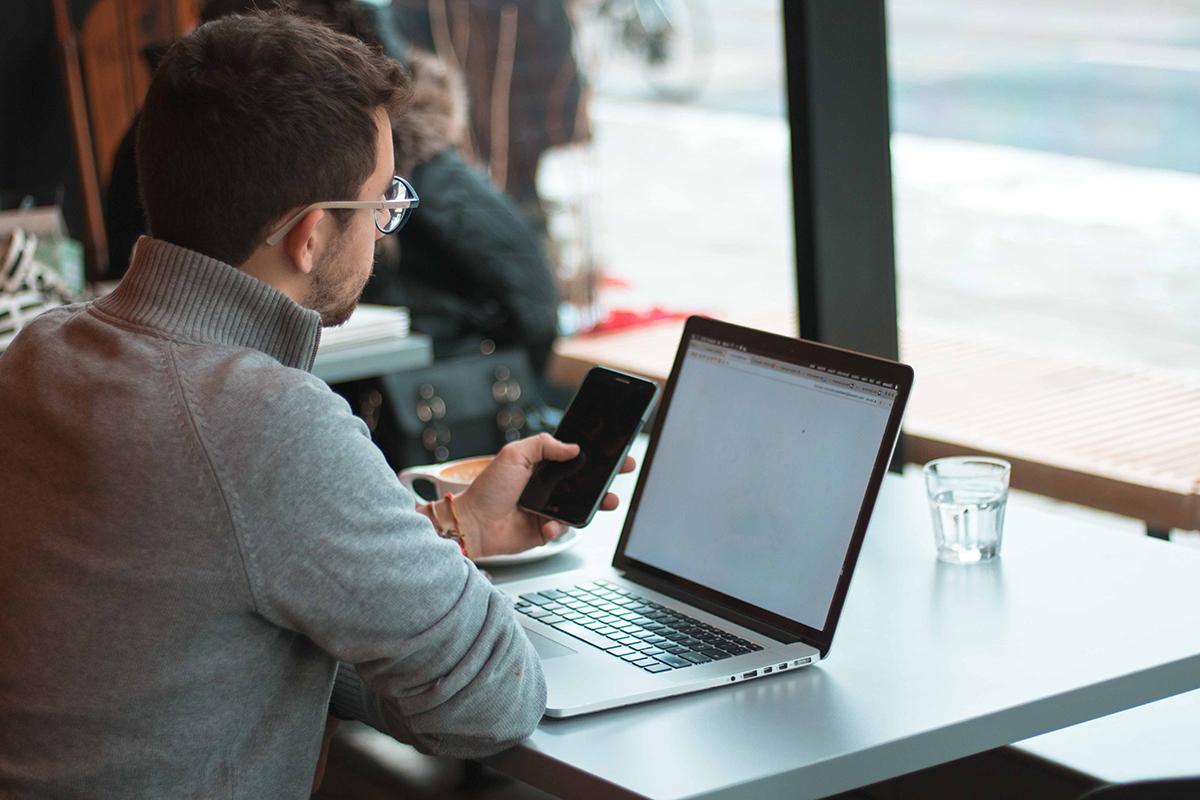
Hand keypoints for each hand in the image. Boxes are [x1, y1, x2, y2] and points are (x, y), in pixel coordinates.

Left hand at [454, 433, 634, 557]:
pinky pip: (563, 528)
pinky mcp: (544, 530)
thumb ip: (543, 445)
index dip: (594, 454)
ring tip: (607, 501)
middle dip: (605, 477)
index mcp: (540, 466)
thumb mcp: (513, 455)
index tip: (614, 450)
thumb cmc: (488, 489)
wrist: (472, 524)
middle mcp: (546, 487)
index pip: (573, 458)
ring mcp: (547, 509)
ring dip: (596, 504)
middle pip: (583, 481)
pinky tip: (547, 524)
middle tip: (622, 471)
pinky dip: (559, 527)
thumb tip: (572, 447)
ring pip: (580, 506)